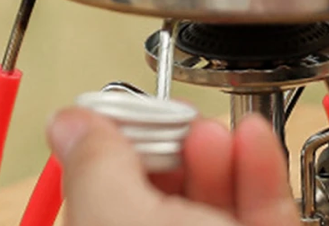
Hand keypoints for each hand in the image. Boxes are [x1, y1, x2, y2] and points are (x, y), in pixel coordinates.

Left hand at [47, 109, 299, 225]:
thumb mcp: (126, 222)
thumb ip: (96, 170)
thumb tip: (67, 121)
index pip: (100, 195)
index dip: (113, 149)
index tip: (126, 114)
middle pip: (163, 189)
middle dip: (173, 146)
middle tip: (177, 123)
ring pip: (216, 192)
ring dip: (219, 150)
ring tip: (213, 132)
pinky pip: (261, 200)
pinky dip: (260, 165)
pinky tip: (255, 137)